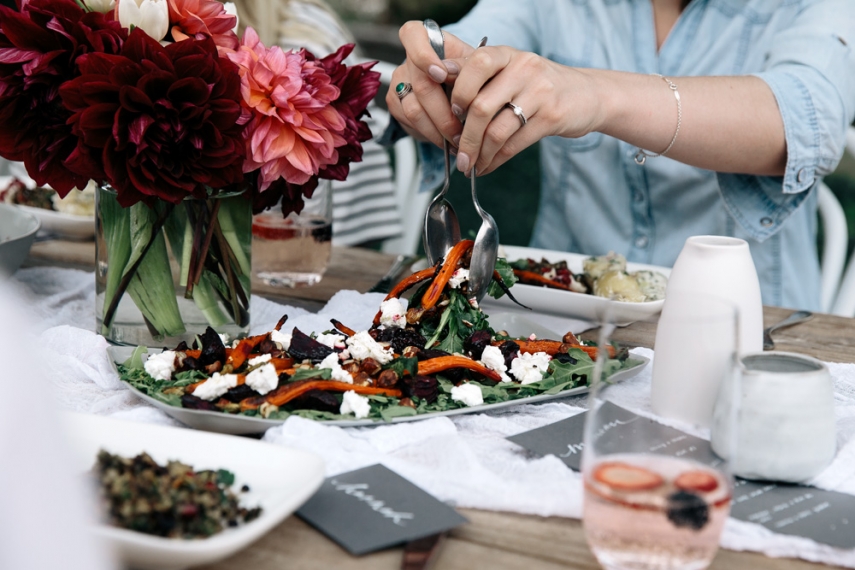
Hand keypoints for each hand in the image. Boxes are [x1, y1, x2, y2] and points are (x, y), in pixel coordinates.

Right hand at [385, 21, 475, 148]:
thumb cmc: (467, 73)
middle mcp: (407, 59)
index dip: (424, 55)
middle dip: (444, 114)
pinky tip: (444, 140)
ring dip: (437, 130)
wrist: (457, 90)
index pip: (412, 36)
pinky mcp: (394, 103)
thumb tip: (451, 73)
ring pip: (414, 110)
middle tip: (461, 132)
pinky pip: (409, 122)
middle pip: (422, 85)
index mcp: (424, 38)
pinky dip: (429, 135)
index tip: (441, 74)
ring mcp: (398, 81)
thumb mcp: (473, 65)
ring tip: (457, 141)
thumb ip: (464, 66)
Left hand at [446, 46, 601, 174]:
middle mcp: (524, 68)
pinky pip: (515, 144)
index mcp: (507, 54)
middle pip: (481, 106)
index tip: (451, 114)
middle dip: (465, 138)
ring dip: (479, 155)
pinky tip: (488, 166)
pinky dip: (496, 160)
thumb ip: (477, 74)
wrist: (587, 95)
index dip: (457, 91)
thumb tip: (439, 76)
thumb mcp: (510, 71)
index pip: (475, 63)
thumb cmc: (538, 85)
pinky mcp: (552, 116)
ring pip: (497, 130)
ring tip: (472, 166)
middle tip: (459, 156)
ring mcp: (540, 92)